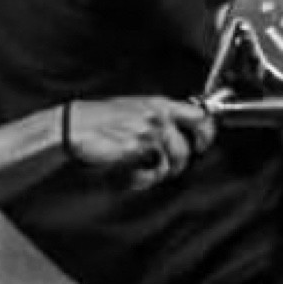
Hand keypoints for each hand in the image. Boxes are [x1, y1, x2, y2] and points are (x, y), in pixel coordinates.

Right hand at [64, 96, 216, 189]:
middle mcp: (158, 117)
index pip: (199, 116)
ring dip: (156, 173)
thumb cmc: (100, 119)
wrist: (75, 126)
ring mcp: (149, 134)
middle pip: (186, 149)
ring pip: (168, 165)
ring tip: (138, 170)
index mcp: (159, 104)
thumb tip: (177, 132)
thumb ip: (158, 117)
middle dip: (180, 163)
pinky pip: (150, 173)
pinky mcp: (138, 150)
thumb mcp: (134, 108)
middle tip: (172, 168)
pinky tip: (128, 173)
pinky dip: (141, 178)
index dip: (206, 134)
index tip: (202, 144)